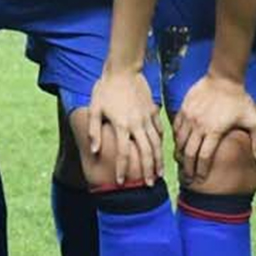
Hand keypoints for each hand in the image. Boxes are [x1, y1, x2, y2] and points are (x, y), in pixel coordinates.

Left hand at [85, 67, 164, 186]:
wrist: (123, 70)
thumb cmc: (105, 89)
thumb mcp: (94, 109)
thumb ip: (94, 131)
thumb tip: (94, 150)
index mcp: (121, 125)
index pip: (123, 153)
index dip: (122, 169)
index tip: (121, 182)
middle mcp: (137, 124)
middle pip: (145, 153)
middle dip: (146, 171)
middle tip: (148, 185)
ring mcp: (147, 118)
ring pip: (156, 144)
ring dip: (158, 161)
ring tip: (158, 174)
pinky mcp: (154, 111)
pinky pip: (160, 130)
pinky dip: (162, 143)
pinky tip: (162, 152)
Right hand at [174, 74, 255, 183]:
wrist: (224, 78)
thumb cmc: (240, 100)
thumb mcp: (253, 120)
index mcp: (215, 131)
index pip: (204, 156)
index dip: (201, 170)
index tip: (201, 179)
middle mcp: (199, 126)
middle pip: (189, 152)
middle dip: (188, 167)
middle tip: (188, 177)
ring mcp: (189, 117)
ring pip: (179, 141)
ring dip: (180, 154)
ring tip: (181, 164)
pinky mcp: (184, 109)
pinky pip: (176, 128)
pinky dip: (176, 139)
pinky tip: (179, 144)